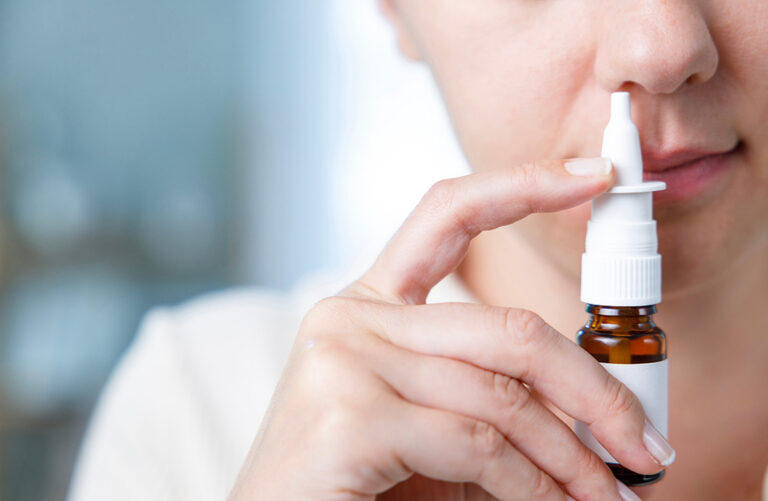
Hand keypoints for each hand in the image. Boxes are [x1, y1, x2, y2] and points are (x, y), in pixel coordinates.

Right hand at [230, 158, 668, 500]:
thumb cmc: (357, 485)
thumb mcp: (434, 425)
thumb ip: (496, 399)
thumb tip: (597, 410)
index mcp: (369, 306)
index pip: (446, 213)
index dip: (522, 184)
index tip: (591, 175)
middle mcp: (351, 317)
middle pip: (505, 327)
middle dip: (593, 388)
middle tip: (643, 443)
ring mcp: (345, 359)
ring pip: (502, 394)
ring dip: (571, 457)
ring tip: (609, 496)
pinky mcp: (350, 414)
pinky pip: (477, 444)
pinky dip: (532, 487)